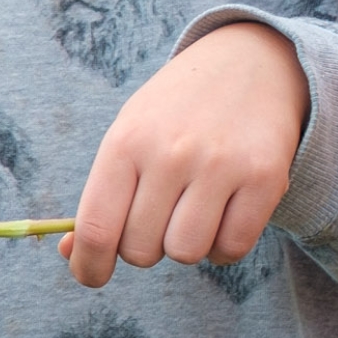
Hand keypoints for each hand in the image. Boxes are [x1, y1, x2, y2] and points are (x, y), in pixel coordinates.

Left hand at [64, 21, 309, 287]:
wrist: (251, 62)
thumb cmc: (177, 110)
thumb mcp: (130, 135)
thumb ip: (102, 195)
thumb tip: (73, 255)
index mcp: (127, 141)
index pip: (96, 229)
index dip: (89, 266)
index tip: (94, 275)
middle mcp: (171, 152)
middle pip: (141, 250)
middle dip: (145, 246)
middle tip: (160, 216)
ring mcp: (221, 164)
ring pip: (186, 253)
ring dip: (186, 246)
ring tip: (193, 214)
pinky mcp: (265, 177)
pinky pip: (233, 248)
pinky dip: (224, 247)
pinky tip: (224, 218)